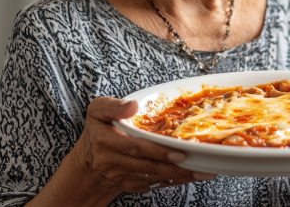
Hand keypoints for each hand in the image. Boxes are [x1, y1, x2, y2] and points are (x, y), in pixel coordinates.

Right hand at [70, 97, 215, 195]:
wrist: (88, 160)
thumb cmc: (99, 128)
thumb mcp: (98, 110)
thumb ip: (114, 105)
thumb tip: (133, 104)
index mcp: (106, 140)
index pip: (134, 146)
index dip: (156, 150)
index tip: (177, 151)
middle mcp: (113, 161)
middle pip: (147, 165)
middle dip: (173, 166)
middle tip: (195, 162)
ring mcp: (121, 176)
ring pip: (152, 178)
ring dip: (178, 176)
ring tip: (201, 172)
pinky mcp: (130, 184)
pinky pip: (153, 185)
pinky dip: (171, 181)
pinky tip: (188, 176)